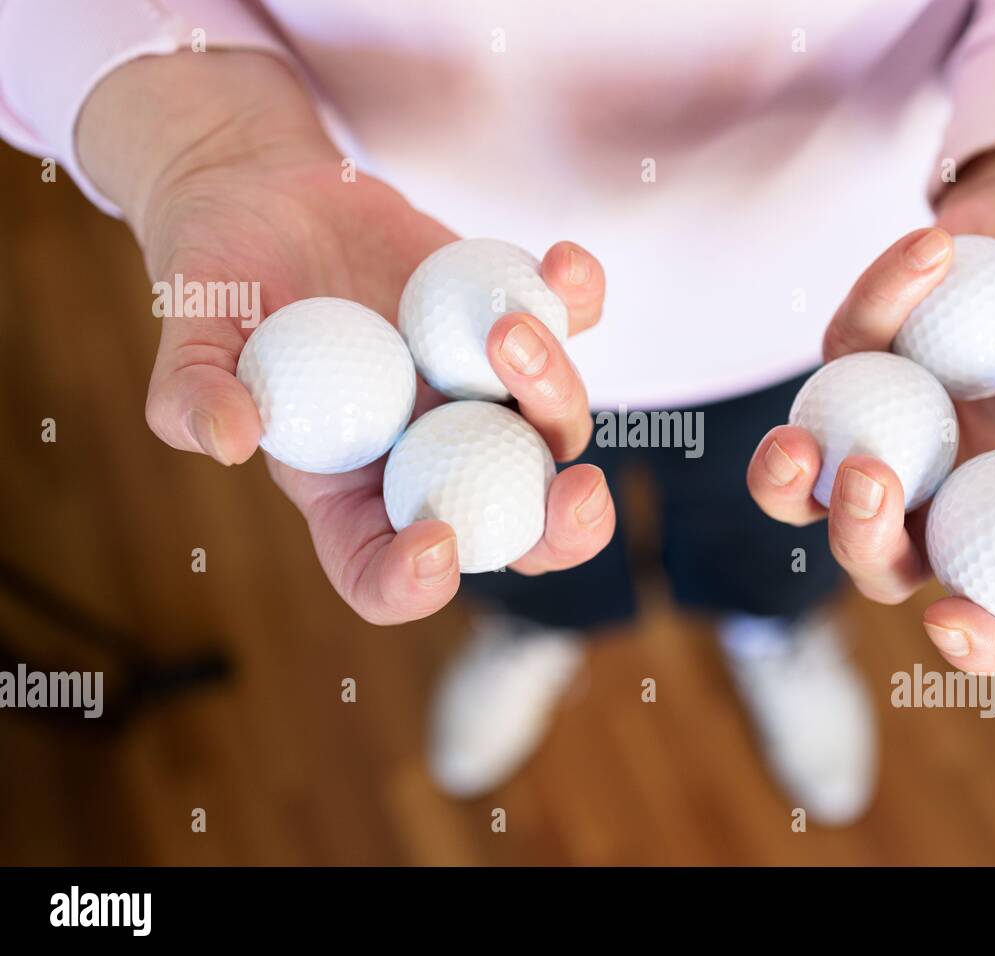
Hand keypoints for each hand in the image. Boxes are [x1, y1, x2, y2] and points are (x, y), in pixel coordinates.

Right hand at [78, 52, 614, 624]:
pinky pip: (570, 324)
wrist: (269, 196)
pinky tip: (563, 261)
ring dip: (555, 387)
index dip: (414, 582)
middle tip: (580, 492)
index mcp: (347, 488)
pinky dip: (580, 300)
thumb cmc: (221, 279)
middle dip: (565, 530)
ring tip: (509, 325)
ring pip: (554, 427)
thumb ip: (191, 389)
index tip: (434, 539)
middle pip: (515, 525)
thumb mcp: (190, 329)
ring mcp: (477, 394)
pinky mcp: (506, 323)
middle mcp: (427, 454)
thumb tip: (227, 439)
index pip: (382, 570)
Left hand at [749, 146, 994, 673]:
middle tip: (868, 476)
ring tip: (794, 441)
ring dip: (787, 483)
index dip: (985, 641)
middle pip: (881, 562)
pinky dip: (874, 305)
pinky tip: (929, 251)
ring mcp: (886, 437)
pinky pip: (837, 358)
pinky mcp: (847, 377)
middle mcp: (945, 492)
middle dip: (858, 541)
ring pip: (814, 495)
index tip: (950, 624)